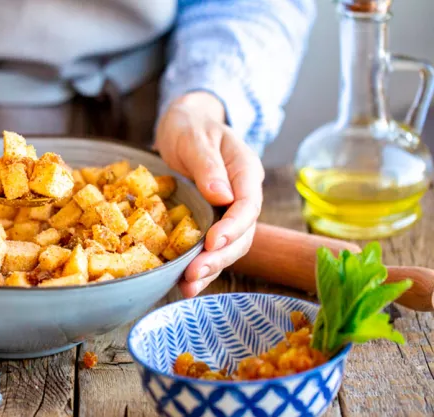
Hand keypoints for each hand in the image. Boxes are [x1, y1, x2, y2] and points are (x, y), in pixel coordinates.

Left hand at [155, 92, 263, 297]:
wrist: (184, 124)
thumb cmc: (190, 127)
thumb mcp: (195, 138)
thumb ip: (208, 165)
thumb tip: (222, 195)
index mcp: (245, 172)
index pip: (248, 205)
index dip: (233, 227)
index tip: (213, 242)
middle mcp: (241, 195)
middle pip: (241, 234)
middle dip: (219, 257)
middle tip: (194, 273)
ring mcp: (228, 212)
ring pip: (229, 247)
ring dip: (211, 269)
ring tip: (188, 285)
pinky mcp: (212, 222)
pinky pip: (212, 249)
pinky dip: (201, 267)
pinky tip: (185, 284)